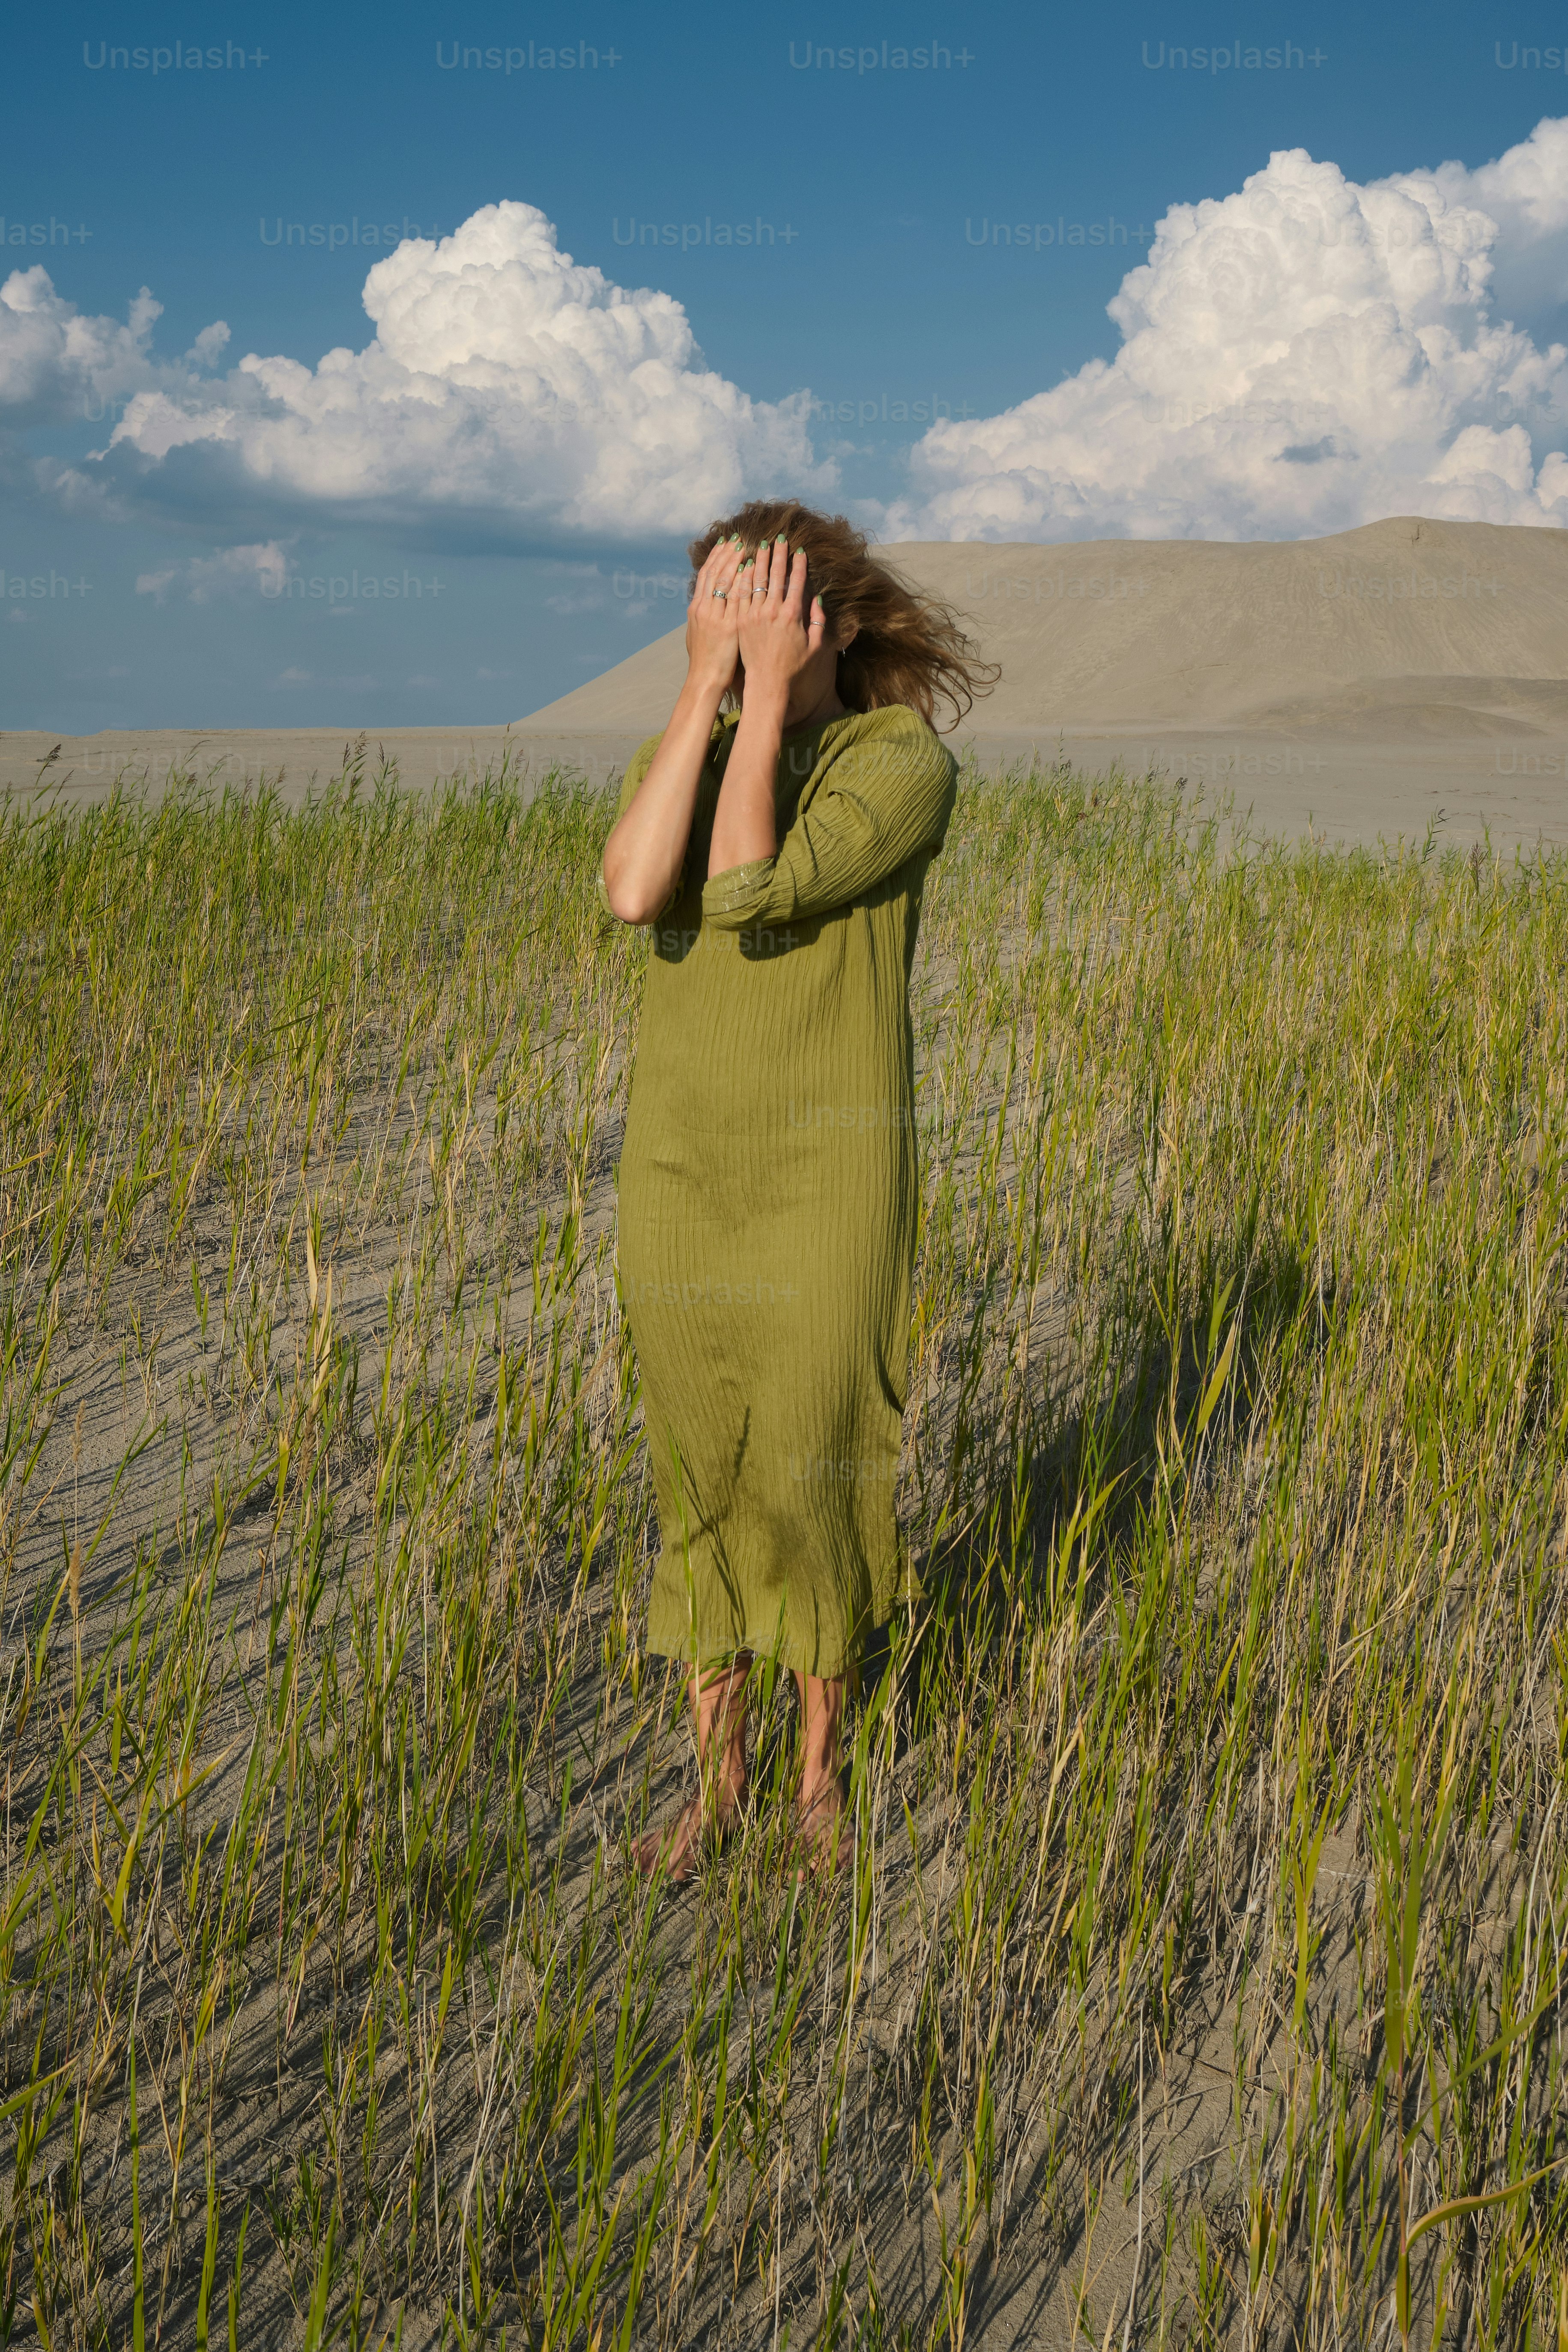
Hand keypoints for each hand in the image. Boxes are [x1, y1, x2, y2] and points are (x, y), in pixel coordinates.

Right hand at [684, 535, 745, 695]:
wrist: (704, 680)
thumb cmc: (705, 660)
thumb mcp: (698, 633)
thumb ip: (704, 615)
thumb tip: (705, 603)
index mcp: (697, 608)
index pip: (706, 575)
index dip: (715, 557)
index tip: (725, 542)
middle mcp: (704, 608)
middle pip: (715, 572)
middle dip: (725, 553)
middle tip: (737, 536)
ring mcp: (716, 616)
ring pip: (725, 581)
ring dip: (736, 561)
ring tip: (748, 544)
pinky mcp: (729, 627)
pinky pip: (737, 598)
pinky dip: (744, 580)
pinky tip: (753, 567)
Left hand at [735, 535, 826, 711]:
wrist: (766, 682)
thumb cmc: (793, 666)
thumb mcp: (814, 646)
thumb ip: (818, 620)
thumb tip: (818, 599)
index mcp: (792, 615)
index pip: (797, 582)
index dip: (799, 564)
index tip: (800, 550)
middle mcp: (772, 611)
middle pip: (775, 575)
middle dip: (778, 554)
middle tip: (779, 538)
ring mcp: (754, 615)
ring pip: (756, 580)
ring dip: (759, 560)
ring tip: (760, 545)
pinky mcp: (740, 620)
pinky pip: (741, 593)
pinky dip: (743, 577)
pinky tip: (744, 566)